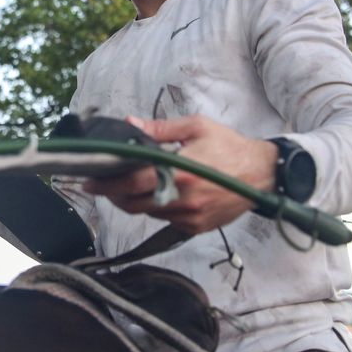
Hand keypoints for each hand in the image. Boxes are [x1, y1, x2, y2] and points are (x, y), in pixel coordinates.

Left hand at [82, 114, 277, 234]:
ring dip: (132, 202)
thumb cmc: (228, 146)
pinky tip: (153, 195)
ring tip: (123, 187)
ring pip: (148, 213)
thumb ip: (160, 130)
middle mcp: (184, 199)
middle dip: (113, 195)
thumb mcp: (196, 127)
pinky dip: (154, 209)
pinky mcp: (196, 228)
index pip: (133, 182)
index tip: (89, 181)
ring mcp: (190, 217)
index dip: (107, 183)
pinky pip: (165, 221)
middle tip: (101, 184)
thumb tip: (129, 123)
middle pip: (134, 203)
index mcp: (181, 172)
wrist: (262, 174)